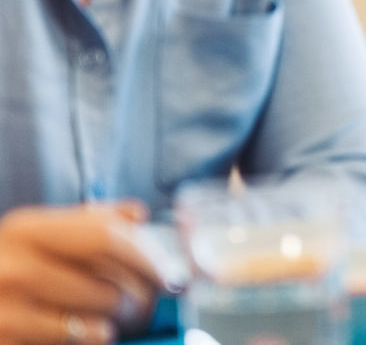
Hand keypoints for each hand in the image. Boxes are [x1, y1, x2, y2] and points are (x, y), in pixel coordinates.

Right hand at [0, 202, 161, 344]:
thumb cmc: (18, 263)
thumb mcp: (45, 234)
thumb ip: (92, 222)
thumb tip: (138, 214)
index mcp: (28, 229)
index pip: (106, 237)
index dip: (147, 257)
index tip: (169, 274)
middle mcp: (12, 266)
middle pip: (105, 284)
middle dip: (138, 297)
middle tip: (149, 302)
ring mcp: (3, 308)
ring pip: (90, 318)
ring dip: (118, 320)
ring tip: (122, 316)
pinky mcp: (4, 338)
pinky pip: (67, 341)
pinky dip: (92, 338)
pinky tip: (98, 332)